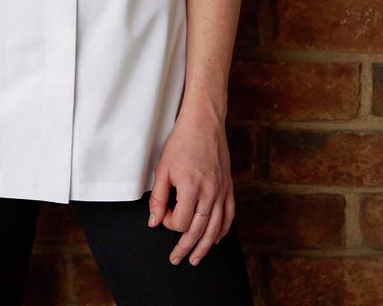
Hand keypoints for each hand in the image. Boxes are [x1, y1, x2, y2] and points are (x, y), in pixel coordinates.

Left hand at [147, 112, 235, 266]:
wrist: (204, 123)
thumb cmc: (182, 142)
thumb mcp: (163, 168)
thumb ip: (158, 198)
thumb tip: (154, 222)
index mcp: (191, 188)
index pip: (181, 221)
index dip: (169, 223)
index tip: (164, 215)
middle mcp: (209, 193)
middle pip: (198, 231)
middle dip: (185, 247)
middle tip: (176, 259)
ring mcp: (222, 191)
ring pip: (215, 228)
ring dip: (205, 247)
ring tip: (196, 259)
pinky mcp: (229, 187)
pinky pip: (229, 216)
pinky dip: (222, 231)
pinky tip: (216, 239)